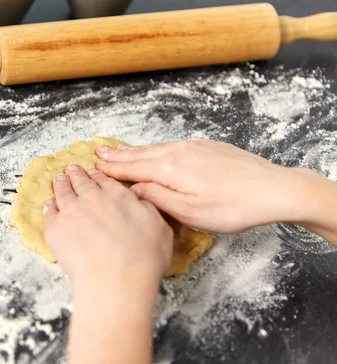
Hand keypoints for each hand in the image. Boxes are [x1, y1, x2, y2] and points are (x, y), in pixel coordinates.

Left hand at [43, 164, 172, 363]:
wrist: (115, 279)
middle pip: (81, 181)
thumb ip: (148, 208)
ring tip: (58, 179)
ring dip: (61, 183)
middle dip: (77, 174)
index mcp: (118, 195)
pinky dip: (49, 205)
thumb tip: (139, 199)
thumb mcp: (160, 227)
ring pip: (62, 191)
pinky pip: (49, 211)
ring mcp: (70, 211)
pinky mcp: (54, 228)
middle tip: (72, 169)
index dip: (98, 175)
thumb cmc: (143, 259)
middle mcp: (92, 198)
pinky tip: (49, 204)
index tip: (93, 172)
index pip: (104, 180)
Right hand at [96, 139, 309, 233]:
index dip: (111, 169)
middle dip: (117, 155)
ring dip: (134, 151)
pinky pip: (171, 146)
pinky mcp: (207, 146)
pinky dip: (154, 149)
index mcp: (169, 169)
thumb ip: (157, 198)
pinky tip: (153, 152)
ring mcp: (193, 147)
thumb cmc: (232, 207)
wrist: (273, 189)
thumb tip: (134, 189)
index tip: (93, 166)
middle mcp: (177, 152)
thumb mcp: (190, 213)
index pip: (132, 168)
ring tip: (117, 151)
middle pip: (140, 154)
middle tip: (98, 153)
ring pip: (155, 148)